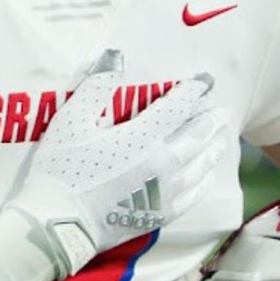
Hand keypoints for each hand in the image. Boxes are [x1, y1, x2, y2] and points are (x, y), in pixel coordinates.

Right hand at [0, 50, 229, 280]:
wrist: (58, 223)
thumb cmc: (61, 169)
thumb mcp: (71, 121)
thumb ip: (96, 88)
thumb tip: (115, 57)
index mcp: (142, 138)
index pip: (176, 108)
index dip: (192, 91)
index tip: (205, 81)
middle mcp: (163, 164)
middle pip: (196, 138)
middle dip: (210, 122)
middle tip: (221, 113)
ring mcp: (165, 192)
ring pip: (200, 166)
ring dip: (212, 149)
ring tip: (220, 139)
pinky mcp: (160, 215)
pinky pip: (193, 195)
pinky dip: (204, 181)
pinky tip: (206, 176)